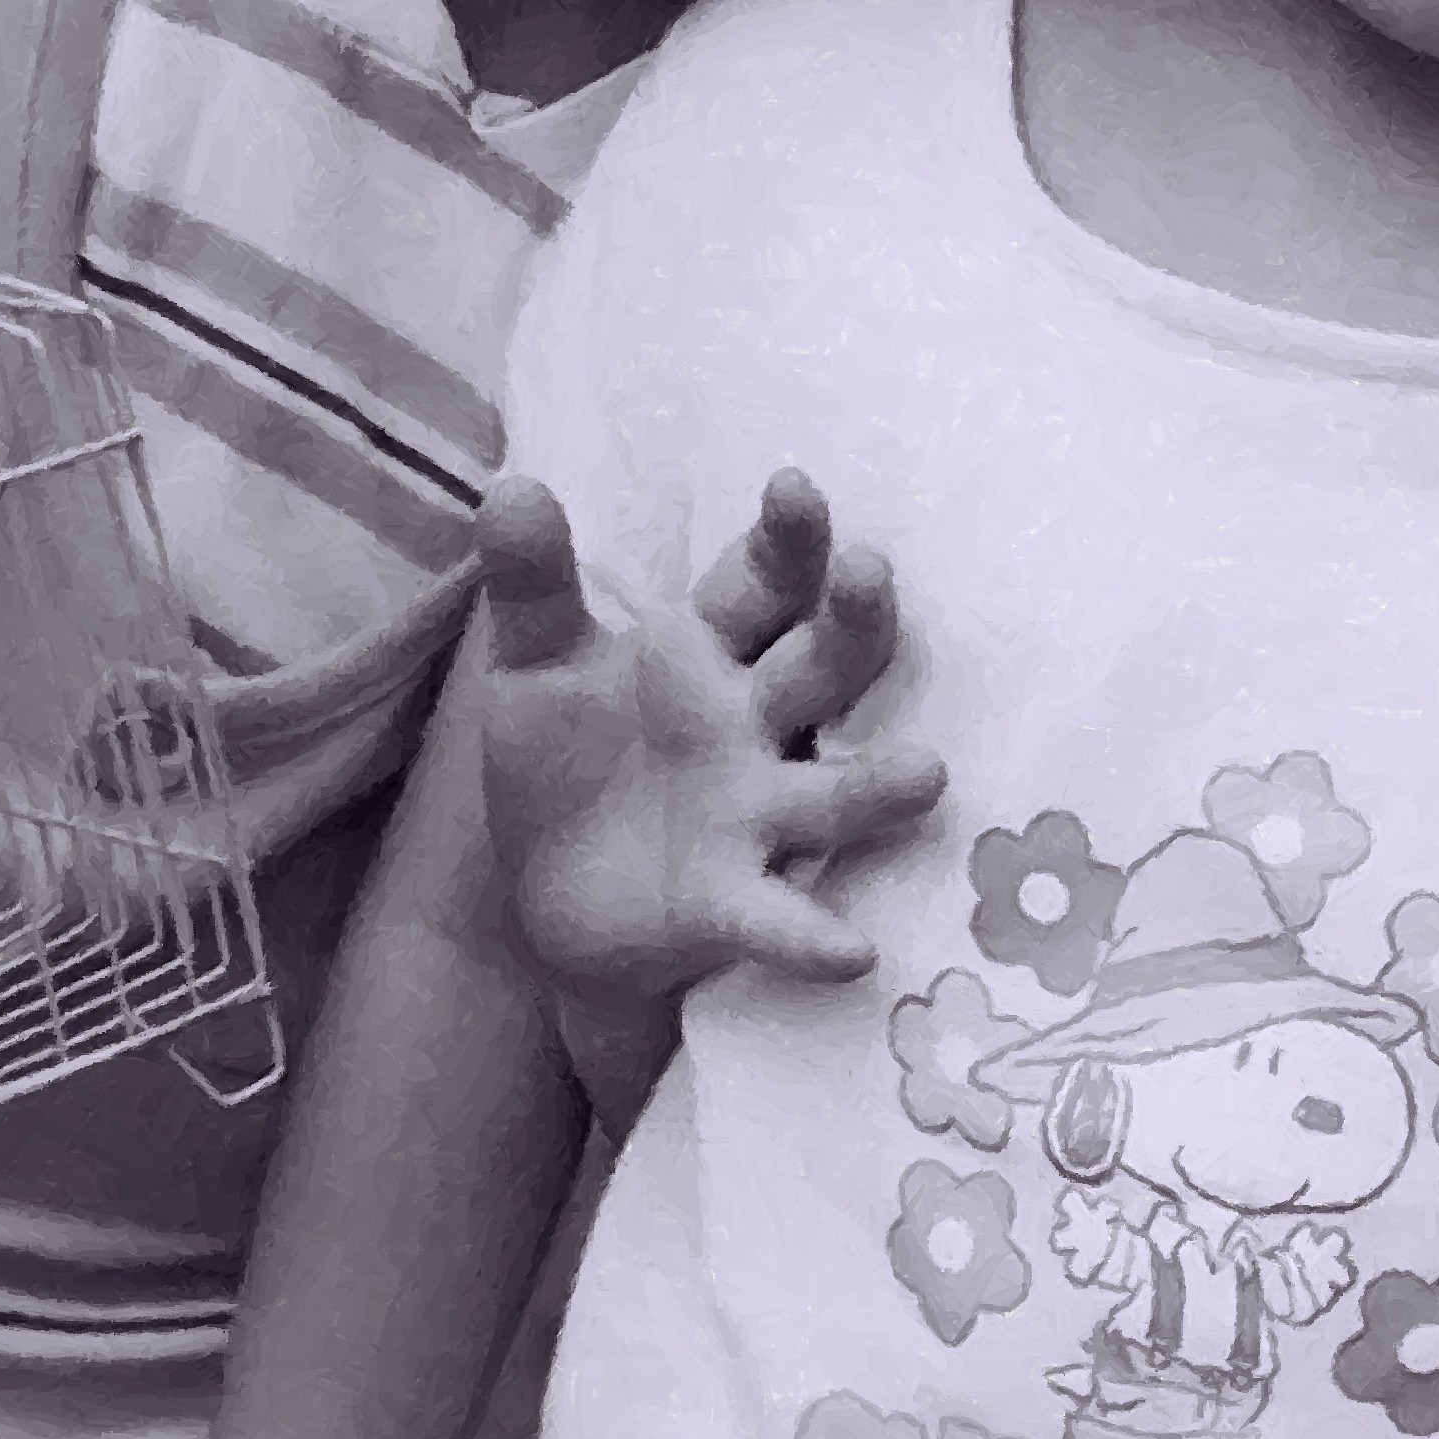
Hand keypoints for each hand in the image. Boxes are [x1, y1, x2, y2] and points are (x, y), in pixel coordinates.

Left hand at [463, 468, 946, 997]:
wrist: (553, 892)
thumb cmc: (569, 754)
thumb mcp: (538, 659)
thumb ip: (532, 579)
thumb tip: (512, 483)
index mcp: (707, 653)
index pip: (761, 585)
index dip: (785, 541)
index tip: (793, 488)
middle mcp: (753, 726)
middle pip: (820, 665)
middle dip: (849, 621)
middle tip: (869, 572)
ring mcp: (754, 816)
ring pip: (833, 794)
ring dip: (880, 788)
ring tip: (926, 775)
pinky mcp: (731, 903)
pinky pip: (779, 918)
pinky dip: (813, 938)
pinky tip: (851, 955)